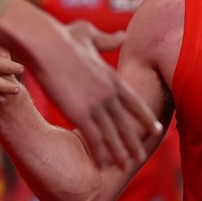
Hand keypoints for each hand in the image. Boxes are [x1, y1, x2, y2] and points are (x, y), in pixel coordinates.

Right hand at [0, 0, 161, 169]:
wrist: (46, 45)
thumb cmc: (63, 38)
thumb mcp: (90, 36)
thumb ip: (108, 40)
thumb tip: (124, 35)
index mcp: (112, 77)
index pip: (134, 102)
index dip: (145, 117)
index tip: (155, 128)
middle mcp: (109, 93)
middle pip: (126, 123)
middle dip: (134, 141)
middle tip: (141, 156)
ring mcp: (97, 104)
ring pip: (112, 134)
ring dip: (119, 152)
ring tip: (125, 166)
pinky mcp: (80, 113)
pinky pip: (94, 137)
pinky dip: (100, 152)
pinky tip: (104, 164)